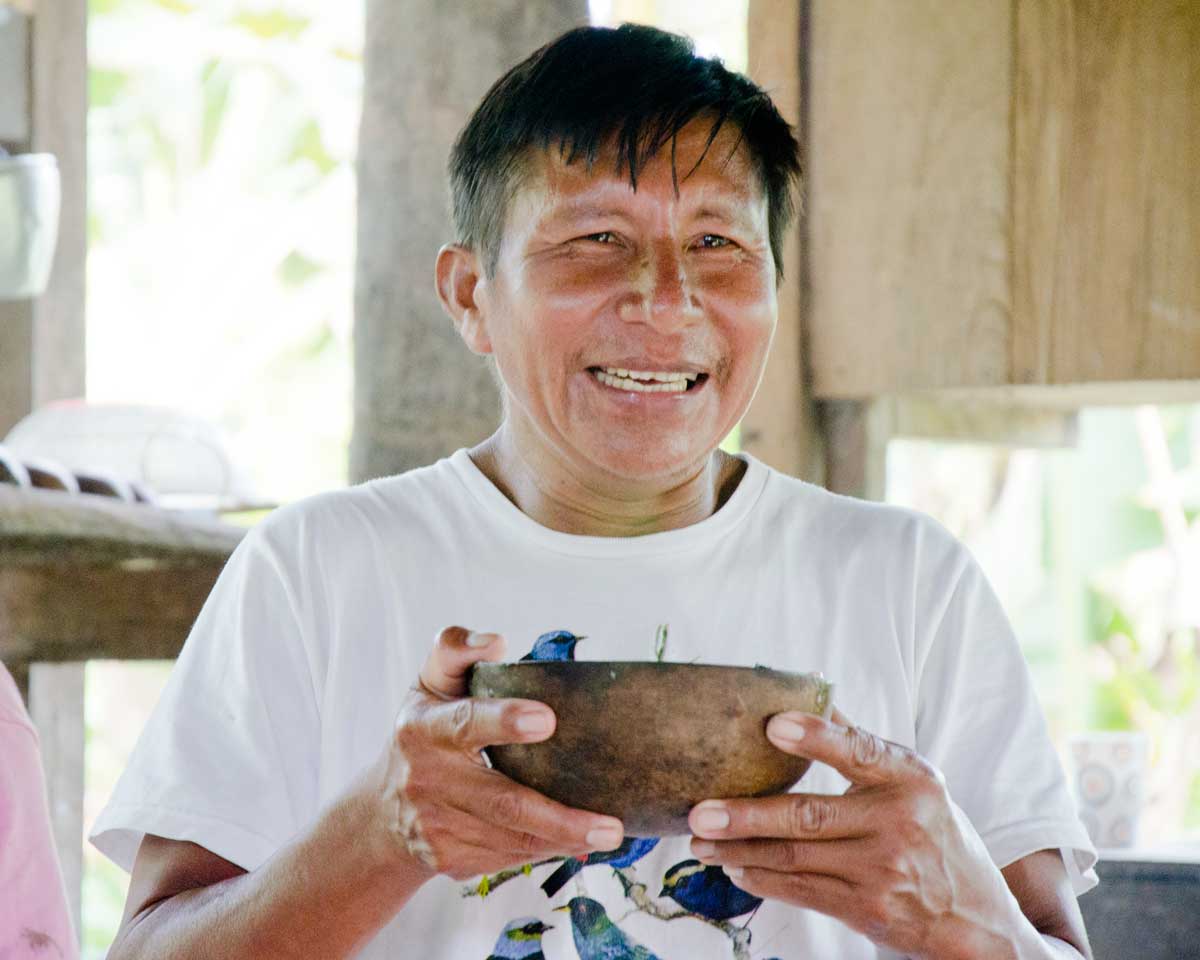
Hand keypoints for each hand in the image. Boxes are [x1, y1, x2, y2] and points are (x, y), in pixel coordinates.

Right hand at [364, 626, 625, 881]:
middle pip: (503, 803)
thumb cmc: (423, 732)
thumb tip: (495, 642)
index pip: (466, 723)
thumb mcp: (431, 684)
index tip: (548, 720)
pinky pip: (508, 858)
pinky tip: (572, 841)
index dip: (504, 721)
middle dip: (559, 817)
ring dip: (563, 840)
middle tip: (609, 825)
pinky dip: (544, 850)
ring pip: (512, 838)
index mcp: (424, 728)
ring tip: (607, 835)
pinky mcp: (450, 859)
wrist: (381, 812)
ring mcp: (437, 827)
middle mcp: (428, 780)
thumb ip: (456, 650)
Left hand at [686, 709, 1023, 958]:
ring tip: (701, 840)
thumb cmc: (935, 833)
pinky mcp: (866, 910)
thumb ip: (862, 745)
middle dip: (746, 815)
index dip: (816, 737)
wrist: (975, 917)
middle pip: (808, 816)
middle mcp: (899, 824)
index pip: (860, 750)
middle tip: (700, 812)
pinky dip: (761, 878)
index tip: (774, 725)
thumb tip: (814, 693)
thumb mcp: (914, 782)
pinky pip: (800, 890)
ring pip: (794, 858)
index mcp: (910, 779)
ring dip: (739, 849)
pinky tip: (734, 865)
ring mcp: (882, 872)